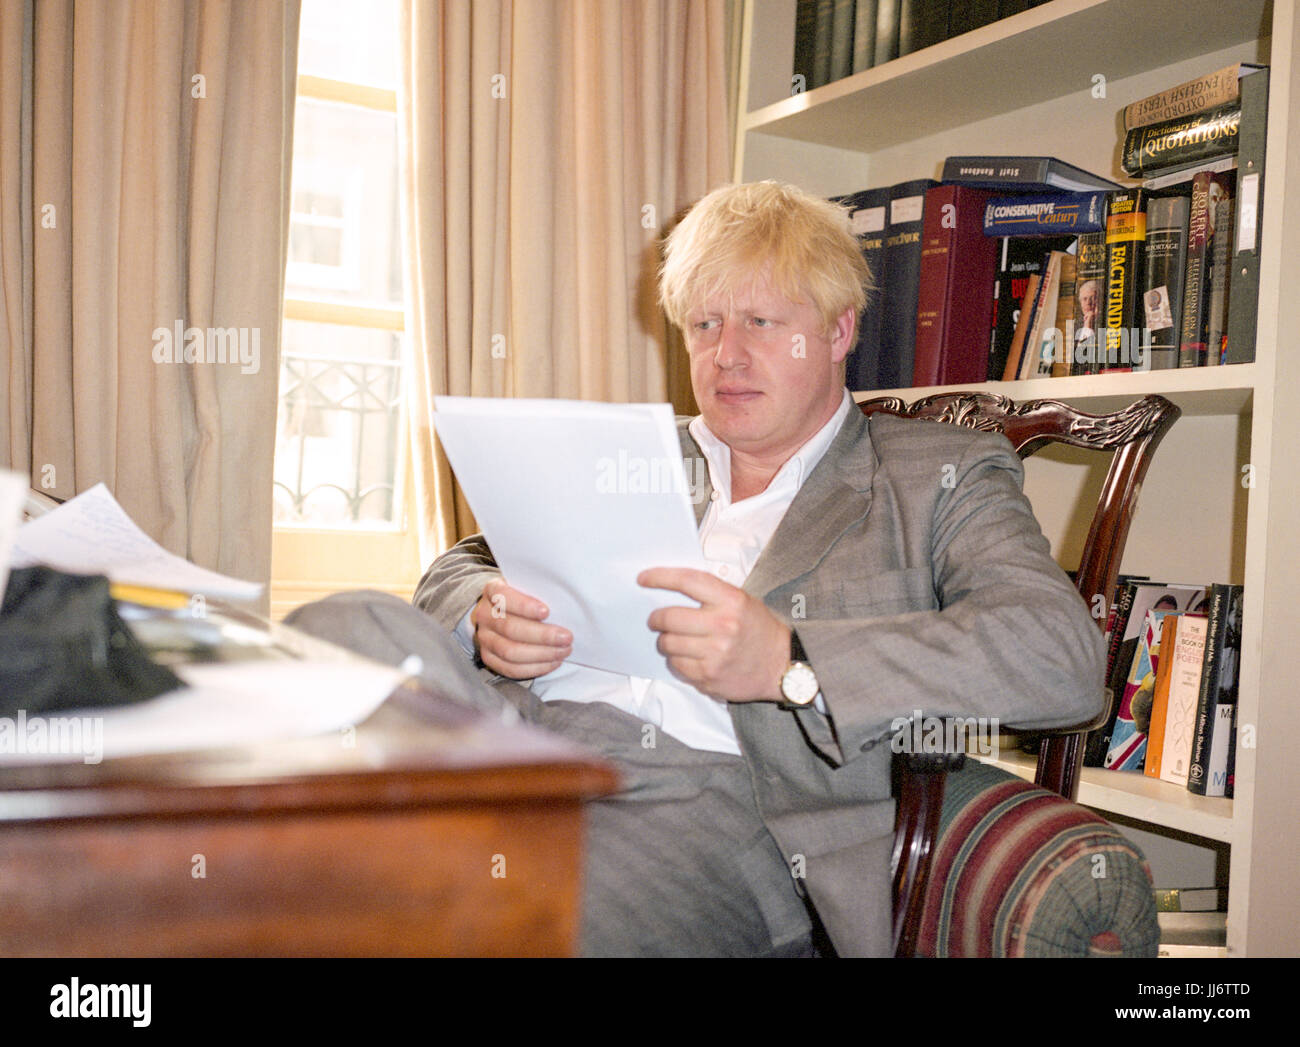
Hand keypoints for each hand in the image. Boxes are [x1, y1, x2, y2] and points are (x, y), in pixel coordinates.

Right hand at [471, 578, 571, 679]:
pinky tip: (553, 662)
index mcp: (492, 590)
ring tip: (563, 651)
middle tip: (566, 637)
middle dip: (542, 635)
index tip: (546, 612)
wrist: (501, 612)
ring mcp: (484, 637)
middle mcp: (484, 614)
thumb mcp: (527, 586)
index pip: (504, 597)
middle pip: (510, 628)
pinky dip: (535, 668)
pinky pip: (510, 668)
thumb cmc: (523, 598)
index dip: (524, 606)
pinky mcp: (488, 657)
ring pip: (510, 651)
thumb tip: (565, 605)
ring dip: (542, 654)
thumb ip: (539, 591)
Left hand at [639, 567, 789, 702]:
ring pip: (668, 644)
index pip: (687, 581)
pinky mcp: (709, 677)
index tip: (644, 578)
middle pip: (669, 617)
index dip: (660, 577)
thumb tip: (669, 589)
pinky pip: (676, 666)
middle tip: (655, 619)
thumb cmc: (759, 630)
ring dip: (665, 641)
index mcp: (731, 601)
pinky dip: (676, 660)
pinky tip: (689, 657)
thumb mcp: (742, 601)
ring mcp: (715, 654)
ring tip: (675, 639)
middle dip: (655, 618)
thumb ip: (710, 594)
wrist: (782, 665)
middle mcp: (723, 626)